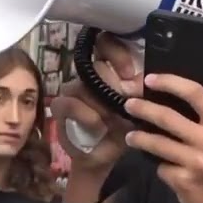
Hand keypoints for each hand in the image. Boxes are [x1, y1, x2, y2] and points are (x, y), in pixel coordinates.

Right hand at [52, 34, 141, 173]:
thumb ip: (139, 95)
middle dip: (112, 85)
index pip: (106, 45)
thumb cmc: (122, 130)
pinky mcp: (60, 106)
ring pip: (82, 84)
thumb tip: (142, 82)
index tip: (129, 71)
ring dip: (100, 103)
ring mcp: (73, 89)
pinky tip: (98, 125)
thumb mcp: (137, 111)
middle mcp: (90, 76)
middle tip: (124, 102)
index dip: (116, 51)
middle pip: (97, 66)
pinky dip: (85, 115)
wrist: (103, 157)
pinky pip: (69, 103)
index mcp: (110, 72)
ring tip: (111, 118)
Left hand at [124, 73, 202, 202]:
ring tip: (132, 135)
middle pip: (168, 116)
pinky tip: (158, 164)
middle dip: (143, 107)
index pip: (196, 93)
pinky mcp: (184, 182)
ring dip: (139, 137)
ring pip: (157, 143)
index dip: (170, 82)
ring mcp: (196, 163)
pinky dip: (158, 165)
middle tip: (129, 104)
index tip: (150, 80)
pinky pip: (161, 167)